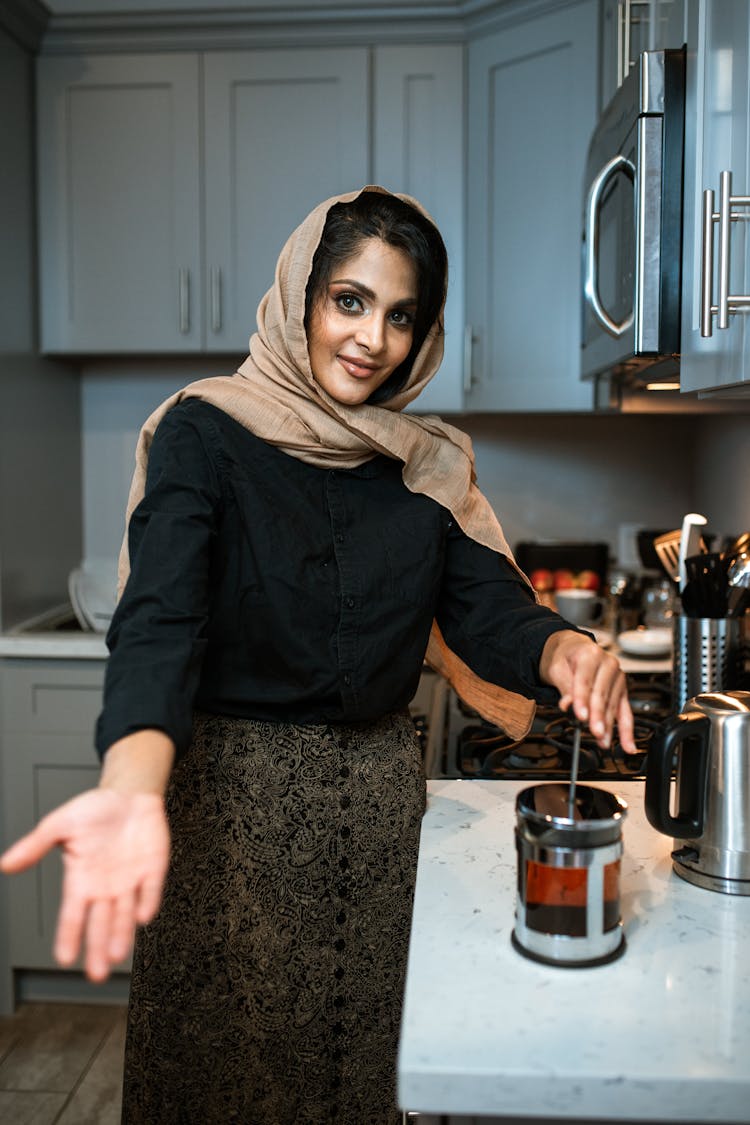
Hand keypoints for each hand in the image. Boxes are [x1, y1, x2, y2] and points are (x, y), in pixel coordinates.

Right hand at [0, 788, 169, 981]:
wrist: (128, 792)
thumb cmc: (94, 809)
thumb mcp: (59, 824)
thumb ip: (35, 846)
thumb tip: (6, 865)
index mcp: (80, 880)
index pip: (73, 914)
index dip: (69, 935)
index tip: (64, 958)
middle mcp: (105, 887)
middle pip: (100, 923)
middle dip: (98, 948)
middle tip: (97, 974)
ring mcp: (130, 880)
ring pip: (125, 914)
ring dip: (122, 934)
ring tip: (118, 954)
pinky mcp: (153, 869)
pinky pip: (151, 889)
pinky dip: (147, 901)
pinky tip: (143, 916)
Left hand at [539, 630, 636, 753]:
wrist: (574, 649)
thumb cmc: (565, 658)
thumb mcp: (557, 668)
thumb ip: (564, 687)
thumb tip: (569, 704)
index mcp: (590, 654)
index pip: (585, 680)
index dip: (583, 700)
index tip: (580, 716)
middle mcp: (608, 664)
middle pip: (602, 694)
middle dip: (598, 716)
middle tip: (595, 732)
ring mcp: (617, 677)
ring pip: (613, 705)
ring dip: (609, 726)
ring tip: (603, 742)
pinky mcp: (621, 690)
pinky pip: (625, 712)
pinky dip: (626, 730)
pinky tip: (627, 745)